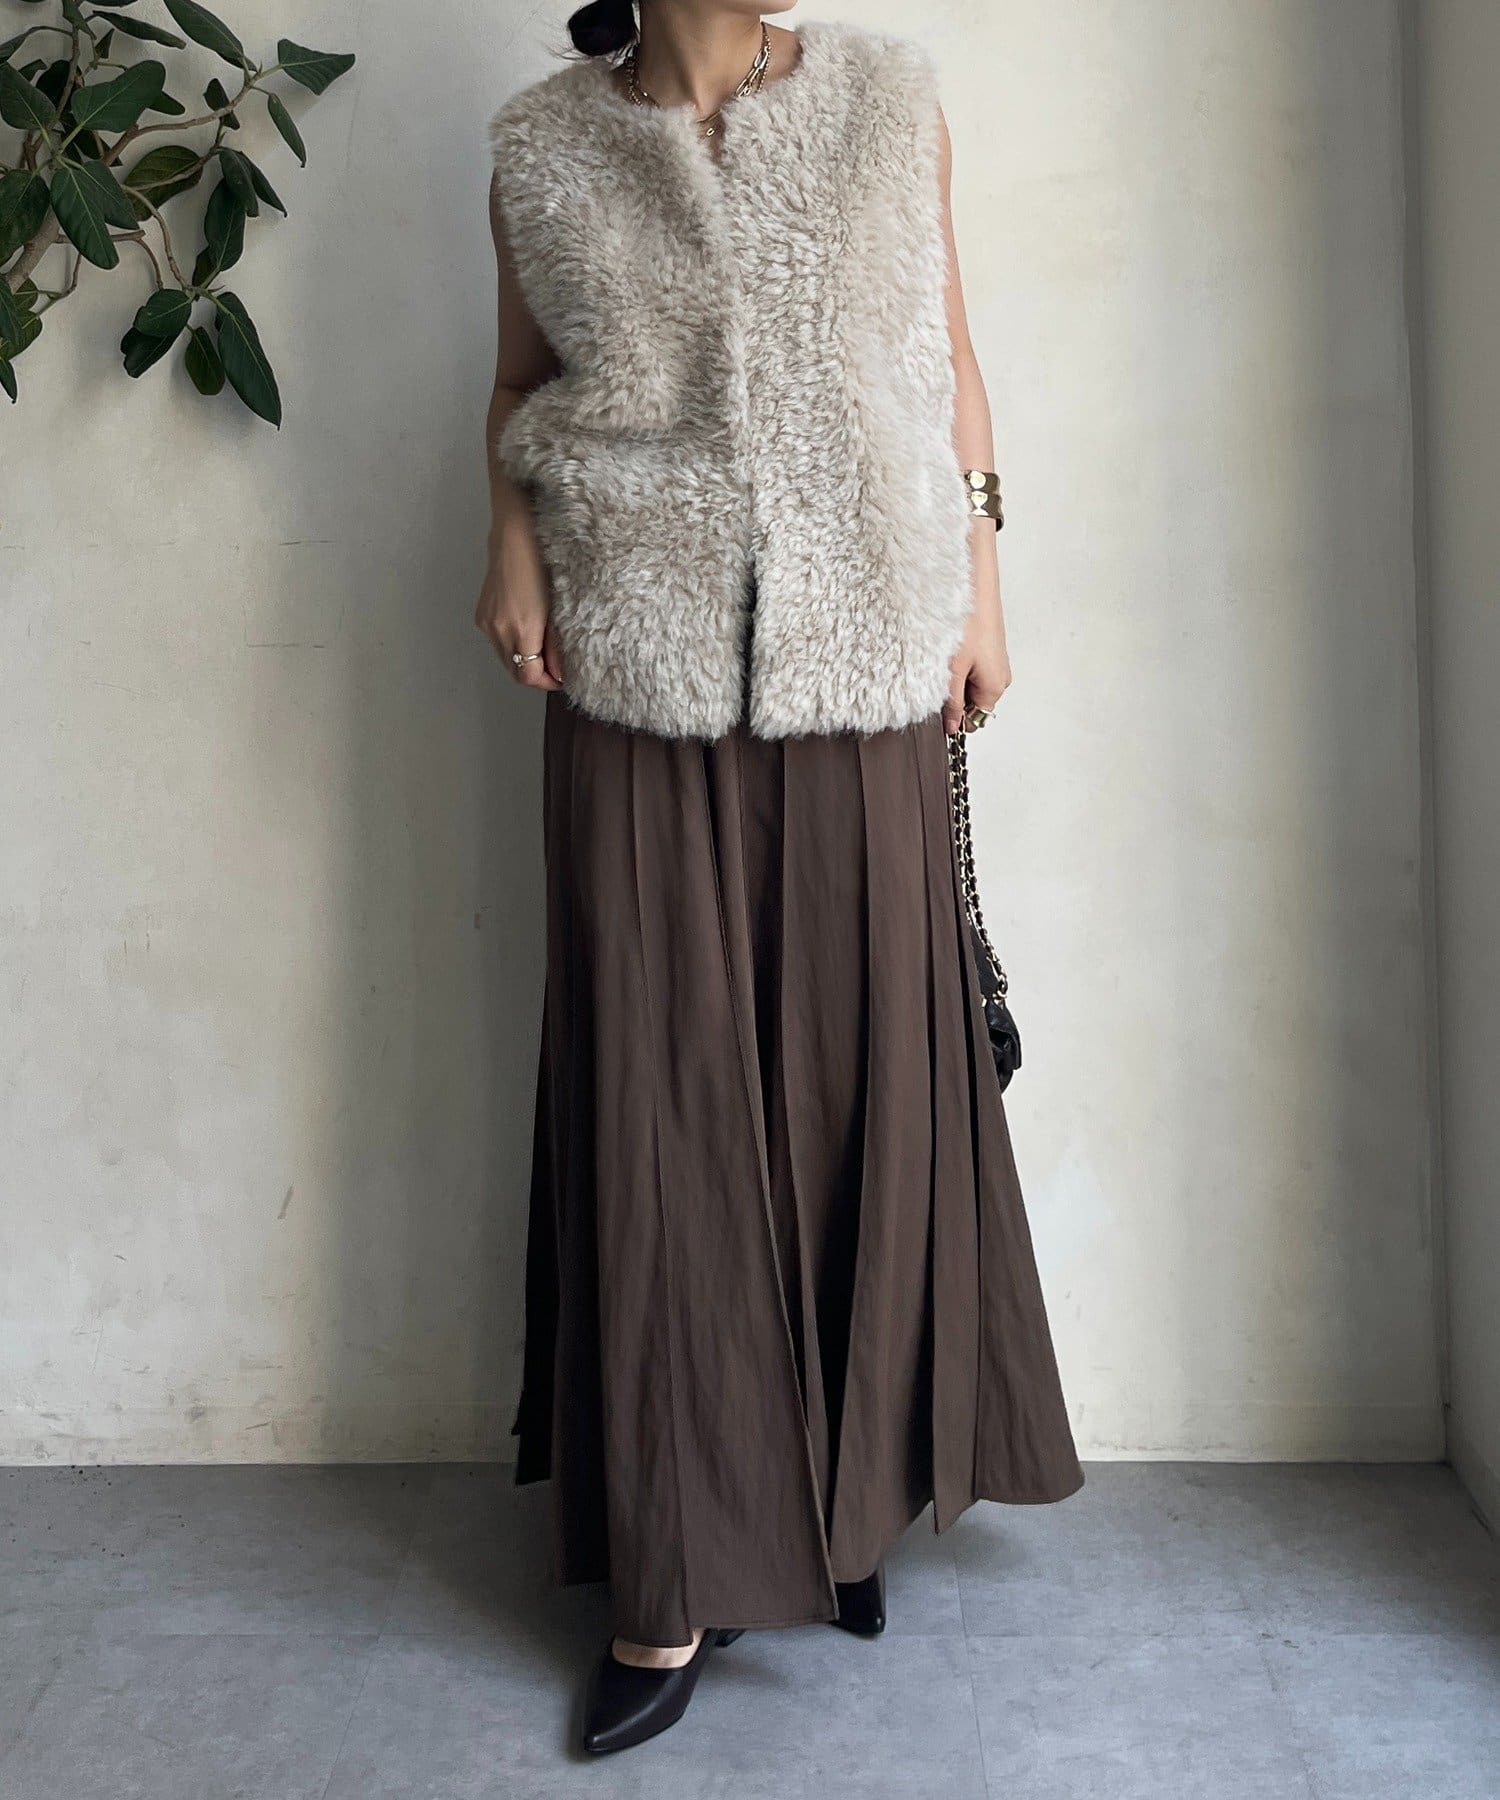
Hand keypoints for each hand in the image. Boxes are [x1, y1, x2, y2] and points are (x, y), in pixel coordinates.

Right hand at [474, 545, 564, 692]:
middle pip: (514, 671)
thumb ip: (555, 645)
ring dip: (522, 661)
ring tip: (541, 650)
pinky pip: (496, 643)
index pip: (528, 675)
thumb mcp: (556, 608)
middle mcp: (499, 631)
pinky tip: (524, 634)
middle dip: (534, 675)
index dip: (545, 683)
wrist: (514, 539)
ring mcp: (486, 624)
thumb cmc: (542, 567)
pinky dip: (511, 646)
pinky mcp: (481, 617)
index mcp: (521, 629)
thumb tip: (559, 673)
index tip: (560, 680)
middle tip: (554, 670)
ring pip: (505, 659)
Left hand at [943, 597, 1010, 735]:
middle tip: (938, 675)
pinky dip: (959, 664)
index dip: (954, 718)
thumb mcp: (953, 669)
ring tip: (946, 659)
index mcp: (995, 687)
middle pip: (973, 703)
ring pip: (970, 685)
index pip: (974, 720)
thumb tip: (952, 726)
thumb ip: (952, 702)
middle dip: (953, 696)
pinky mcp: (989, 650)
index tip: (936, 706)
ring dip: (954, 678)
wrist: (977, 587)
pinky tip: (951, 649)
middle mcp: (1001, 678)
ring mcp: (996, 664)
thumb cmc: (969, 623)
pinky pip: (972, 668)